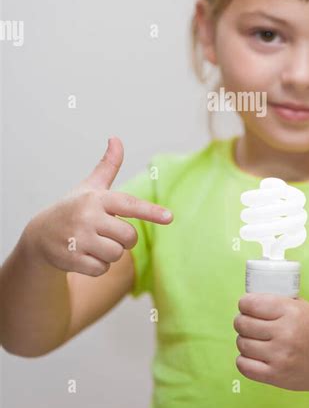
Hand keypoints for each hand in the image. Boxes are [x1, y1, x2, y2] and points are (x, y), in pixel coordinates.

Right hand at [27, 136, 172, 276]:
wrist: (40, 235)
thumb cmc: (73, 208)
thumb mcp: (90, 187)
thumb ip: (107, 166)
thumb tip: (116, 138)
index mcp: (96, 198)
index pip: (128, 204)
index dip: (150, 211)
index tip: (170, 217)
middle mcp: (87, 216)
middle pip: (129, 237)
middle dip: (124, 240)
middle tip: (109, 234)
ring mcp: (78, 238)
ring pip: (116, 254)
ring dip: (110, 254)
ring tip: (93, 244)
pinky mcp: (71, 259)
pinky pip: (101, 269)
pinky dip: (97, 266)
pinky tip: (84, 256)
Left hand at [233, 293, 308, 392]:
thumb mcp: (303, 308)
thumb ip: (279, 302)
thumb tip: (250, 299)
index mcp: (291, 312)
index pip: (251, 304)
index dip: (244, 304)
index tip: (246, 306)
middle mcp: (285, 333)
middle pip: (243, 324)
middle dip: (241, 321)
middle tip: (247, 322)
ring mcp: (280, 356)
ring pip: (242, 343)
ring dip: (244, 340)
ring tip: (254, 339)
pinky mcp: (276, 376)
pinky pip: (244, 366)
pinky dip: (244, 360)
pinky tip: (253, 355)